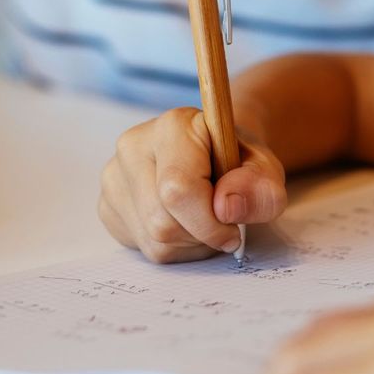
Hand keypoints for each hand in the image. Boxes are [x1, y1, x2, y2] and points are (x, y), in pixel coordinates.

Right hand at [98, 107, 287, 262]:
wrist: (215, 153)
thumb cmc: (240, 160)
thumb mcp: (266, 169)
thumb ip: (259, 186)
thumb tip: (226, 209)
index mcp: (173, 126)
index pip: (178, 189)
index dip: (210, 222)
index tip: (233, 228)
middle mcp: (133, 146)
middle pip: (162, 221)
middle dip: (202, 234)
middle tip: (223, 222)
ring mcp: (114, 176)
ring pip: (153, 240)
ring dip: (190, 243)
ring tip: (205, 218)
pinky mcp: (108, 205)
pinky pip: (142, 247)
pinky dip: (173, 248)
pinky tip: (185, 223)